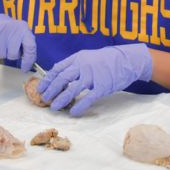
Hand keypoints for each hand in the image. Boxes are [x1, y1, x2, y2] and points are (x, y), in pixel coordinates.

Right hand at [0, 10, 35, 71]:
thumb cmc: (6, 29)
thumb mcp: (19, 32)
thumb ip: (26, 43)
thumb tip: (30, 60)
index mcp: (23, 28)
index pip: (30, 47)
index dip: (29, 60)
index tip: (25, 68)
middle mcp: (12, 30)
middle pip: (14, 54)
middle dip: (11, 54)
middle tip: (8, 46)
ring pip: (2, 55)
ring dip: (1, 52)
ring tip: (0, 41)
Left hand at [37, 44, 152, 115]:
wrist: (128, 59)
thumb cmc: (107, 60)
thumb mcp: (89, 57)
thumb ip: (75, 65)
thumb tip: (59, 75)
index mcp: (78, 58)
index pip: (58, 68)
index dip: (47, 79)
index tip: (41, 88)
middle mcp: (83, 65)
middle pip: (62, 78)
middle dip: (51, 90)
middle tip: (45, 99)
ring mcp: (93, 76)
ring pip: (72, 89)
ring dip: (61, 99)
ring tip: (54, 107)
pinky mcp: (102, 86)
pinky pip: (88, 98)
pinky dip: (79, 106)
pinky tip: (73, 113)